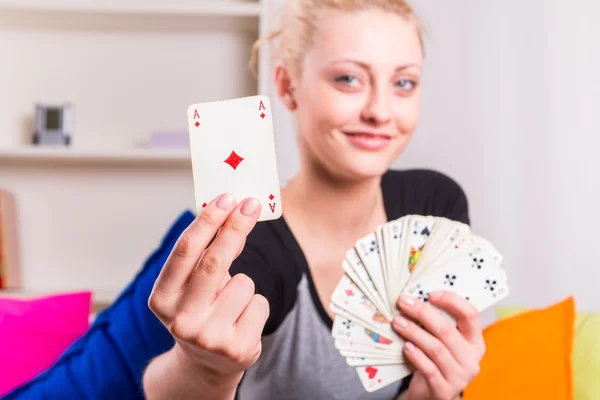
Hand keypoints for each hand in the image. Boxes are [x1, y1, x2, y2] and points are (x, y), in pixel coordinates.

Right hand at [148, 193, 268, 390]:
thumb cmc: (200, 309)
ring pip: (244, 283)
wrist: (207, 363)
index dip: (207, 221)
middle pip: (214, 262)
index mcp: (162, 299)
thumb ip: (207, 254)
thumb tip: (234, 212)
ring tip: (230, 303)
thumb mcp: (192, 285)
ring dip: (243, 284)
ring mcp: (210, 338)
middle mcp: (182, 321)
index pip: (185, 251)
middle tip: (250, 204)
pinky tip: (241, 319)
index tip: (226, 197)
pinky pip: (260, 303)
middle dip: (235, 228)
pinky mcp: (238, 349)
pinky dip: (255, 305)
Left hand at [392, 291, 484, 399]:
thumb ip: (434, 323)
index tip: (431, 294)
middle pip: (447, 331)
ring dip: (414, 332)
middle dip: (423, 313)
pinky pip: (429, 369)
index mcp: (474, 341)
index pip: (470, 315)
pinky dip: (416, 356)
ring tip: (398, 322)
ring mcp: (460, 377)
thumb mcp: (440, 341)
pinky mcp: (444, 390)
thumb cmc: (434, 361)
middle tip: (404, 303)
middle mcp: (471, 359)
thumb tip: (414, 298)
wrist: (429, 393)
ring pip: (436, 349)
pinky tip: (406, 346)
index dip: (452, 301)